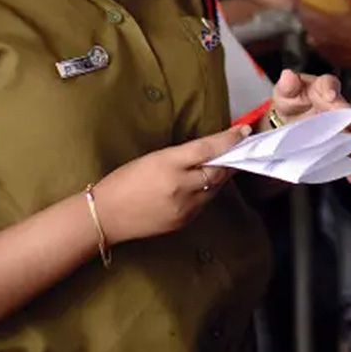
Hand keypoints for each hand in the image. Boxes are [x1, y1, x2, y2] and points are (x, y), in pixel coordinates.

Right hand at [93, 125, 251, 244]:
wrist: (106, 216)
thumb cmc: (124, 181)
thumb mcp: (153, 159)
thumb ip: (182, 156)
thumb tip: (208, 152)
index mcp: (169, 164)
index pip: (207, 149)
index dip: (228, 139)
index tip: (244, 131)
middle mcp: (180, 186)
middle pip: (218, 170)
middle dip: (232, 159)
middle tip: (241, 148)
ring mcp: (185, 206)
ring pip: (214, 188)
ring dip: (221, 175)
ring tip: (226, 164)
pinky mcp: (185, 220)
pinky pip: (204, 202)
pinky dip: (208, 191)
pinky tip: (205, 184)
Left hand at [270, 70, 350, 178]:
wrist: (289, 116)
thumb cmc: (292, 98)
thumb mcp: (285, 90)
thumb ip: (287, 85)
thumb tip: (287, 76)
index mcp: (323, 87)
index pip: (329, 84)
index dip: (331, 90)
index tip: (332, 97)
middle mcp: (336, 105)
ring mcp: (338, 124)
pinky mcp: (335, 141)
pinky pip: (345, 153)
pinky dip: (349, 165)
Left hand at [298, 0, 350, 71]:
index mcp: (321, 21)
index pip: (300, 7)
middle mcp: (317, 38)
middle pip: (303, 22)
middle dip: (307, 14)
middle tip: (314, 7)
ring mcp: (323, 51)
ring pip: (310, 36)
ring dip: (314, 28)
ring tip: (323, 23)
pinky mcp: (330, 60)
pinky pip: (321, 48)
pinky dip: (323, 41)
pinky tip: (334, 37)